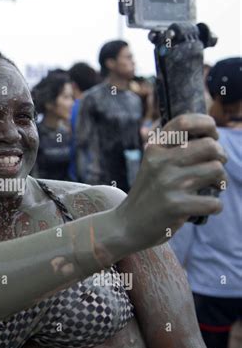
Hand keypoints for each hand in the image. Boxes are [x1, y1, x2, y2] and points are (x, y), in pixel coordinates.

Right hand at [117, 114, 226, 248]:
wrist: (127, 225)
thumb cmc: (148, 194)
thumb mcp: (152, 165)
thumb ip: (172, 149)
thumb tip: (211, 137)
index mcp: (154, 149)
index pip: (184, 122)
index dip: (207, 124)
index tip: (212, 136)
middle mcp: (161, 163)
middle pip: (211, 146)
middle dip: (220, 157)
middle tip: (213, 168)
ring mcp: (169, 184)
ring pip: (217, 171)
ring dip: (220, 182)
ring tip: (210, 188)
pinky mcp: (176, 206)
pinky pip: (215, 202)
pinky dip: (215, 207)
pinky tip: (203, 207)